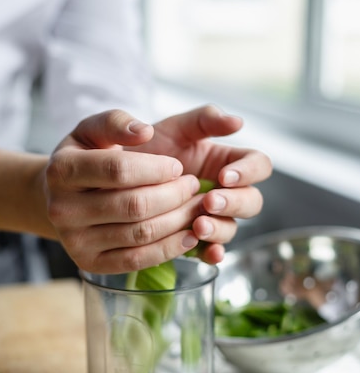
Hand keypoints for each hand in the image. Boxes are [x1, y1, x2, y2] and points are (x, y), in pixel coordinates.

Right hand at [44, 110, 203, 272]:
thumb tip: (144, 131)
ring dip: (178, 220)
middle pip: (134, 205)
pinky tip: (189, 236)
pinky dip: (169, 249)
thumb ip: (117, 122)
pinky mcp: (89, 263)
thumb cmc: (85, 158)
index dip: (157, 169)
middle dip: (173, 195)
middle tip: (193, 186)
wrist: (60, 197)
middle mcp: (63, 209)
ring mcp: (75, 241)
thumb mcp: (93, 130)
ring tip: (195, 206)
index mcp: (62, 170)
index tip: (178, 167)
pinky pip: (137, 260)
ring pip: (140, 234)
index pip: (119, 170)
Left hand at [129, 105, 272, 263]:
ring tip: (197, 226)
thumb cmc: (149, 148)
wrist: (115, 177)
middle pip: (252, 201)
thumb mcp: (173, 128)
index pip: (258, 165)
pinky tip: (204, 252)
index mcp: (227, 161)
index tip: (225, 176)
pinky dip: (212, 253)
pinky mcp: (196, 239)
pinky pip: (212, 250)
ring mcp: (212, 217)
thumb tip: (237, 122)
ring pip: (232, 227)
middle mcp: (225, 191)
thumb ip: (203, 119)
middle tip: (209, 202)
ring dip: (220, 229)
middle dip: (234, 203)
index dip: (249, 172)